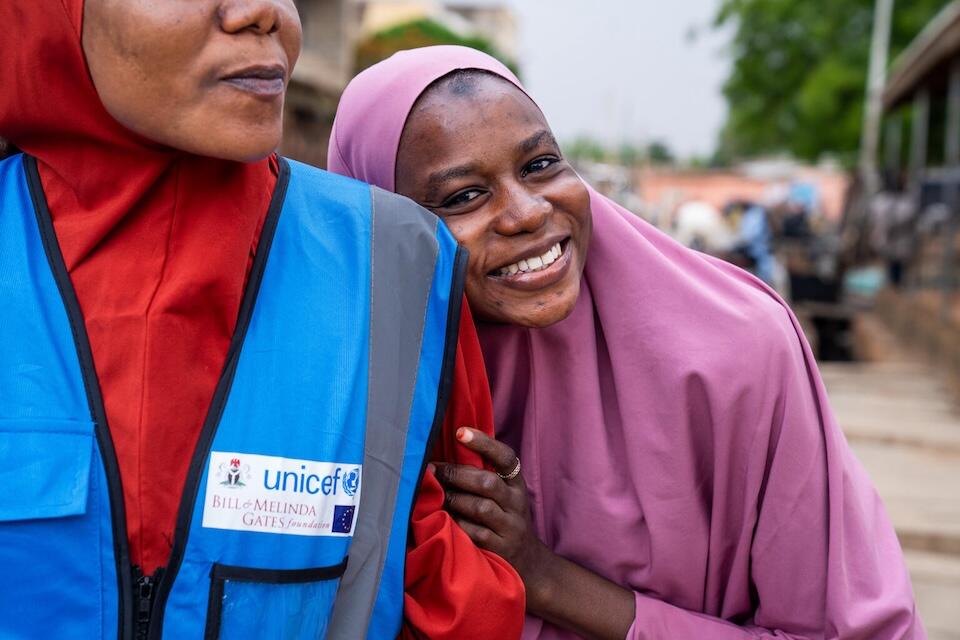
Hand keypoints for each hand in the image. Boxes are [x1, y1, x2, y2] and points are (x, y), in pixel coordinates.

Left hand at [432, 427, 549, 595]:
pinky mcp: (501, 549)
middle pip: (487, 483)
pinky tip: (444, 522)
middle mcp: (516, 503)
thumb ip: (483, 476)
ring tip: (435, 496)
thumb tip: (443, 454)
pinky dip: (457, 525)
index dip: (484, 443)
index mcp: (516, 484)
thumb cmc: (505, 521)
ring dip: (453, 500)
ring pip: (480, 508)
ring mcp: (510, 527)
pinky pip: (475, 533)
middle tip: (430, 470)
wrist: (530, 565)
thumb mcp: (504, 497)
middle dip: (455, 474)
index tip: (460, 432)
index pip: (505, 457)